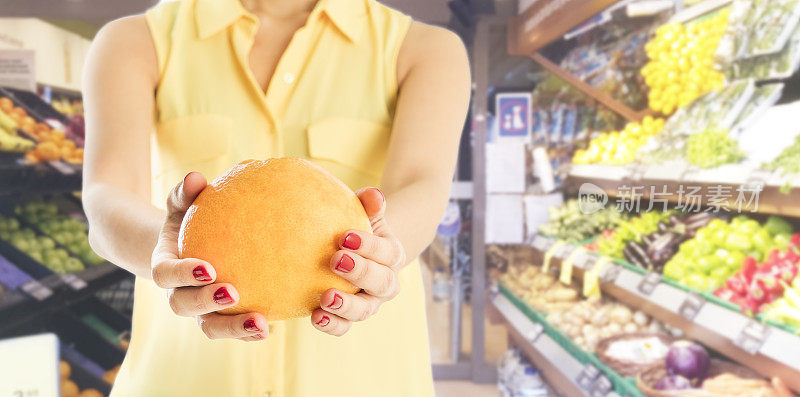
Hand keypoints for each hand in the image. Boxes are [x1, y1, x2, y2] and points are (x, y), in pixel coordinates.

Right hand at [150, 172, 267, 341]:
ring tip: (262, 325)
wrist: (187, 246)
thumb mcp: (181, 205)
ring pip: (210, 327)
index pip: (167, 274)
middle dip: (207, 302)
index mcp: (165, 266)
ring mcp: (199, 310)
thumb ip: (185, 192)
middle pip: (185, 306)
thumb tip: (195, 178)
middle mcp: (178, 293)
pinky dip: (248, 332)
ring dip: (233, 329)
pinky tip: (272, 326)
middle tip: (234, 292)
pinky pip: (232, 329)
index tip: (208, 267)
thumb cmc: (186, 220)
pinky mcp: (220, 318)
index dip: (184, 274)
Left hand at [311, 188, 405, 335]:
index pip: (387, 252)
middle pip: (382, 283)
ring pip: (364, 310)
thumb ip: (369, 204)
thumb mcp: (364, 213)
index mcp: (393, 255)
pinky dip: (332, 324)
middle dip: (360, 273)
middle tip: (336, 260)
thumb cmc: (357, 227)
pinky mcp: (349, 317)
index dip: (369, 246)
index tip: (345, 236)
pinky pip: (344, 326)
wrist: (357, 252)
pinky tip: (314, 316)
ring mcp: (369, 303)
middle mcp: (386, 283)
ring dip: (346, 306)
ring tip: (326, 297)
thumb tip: (373, 194)